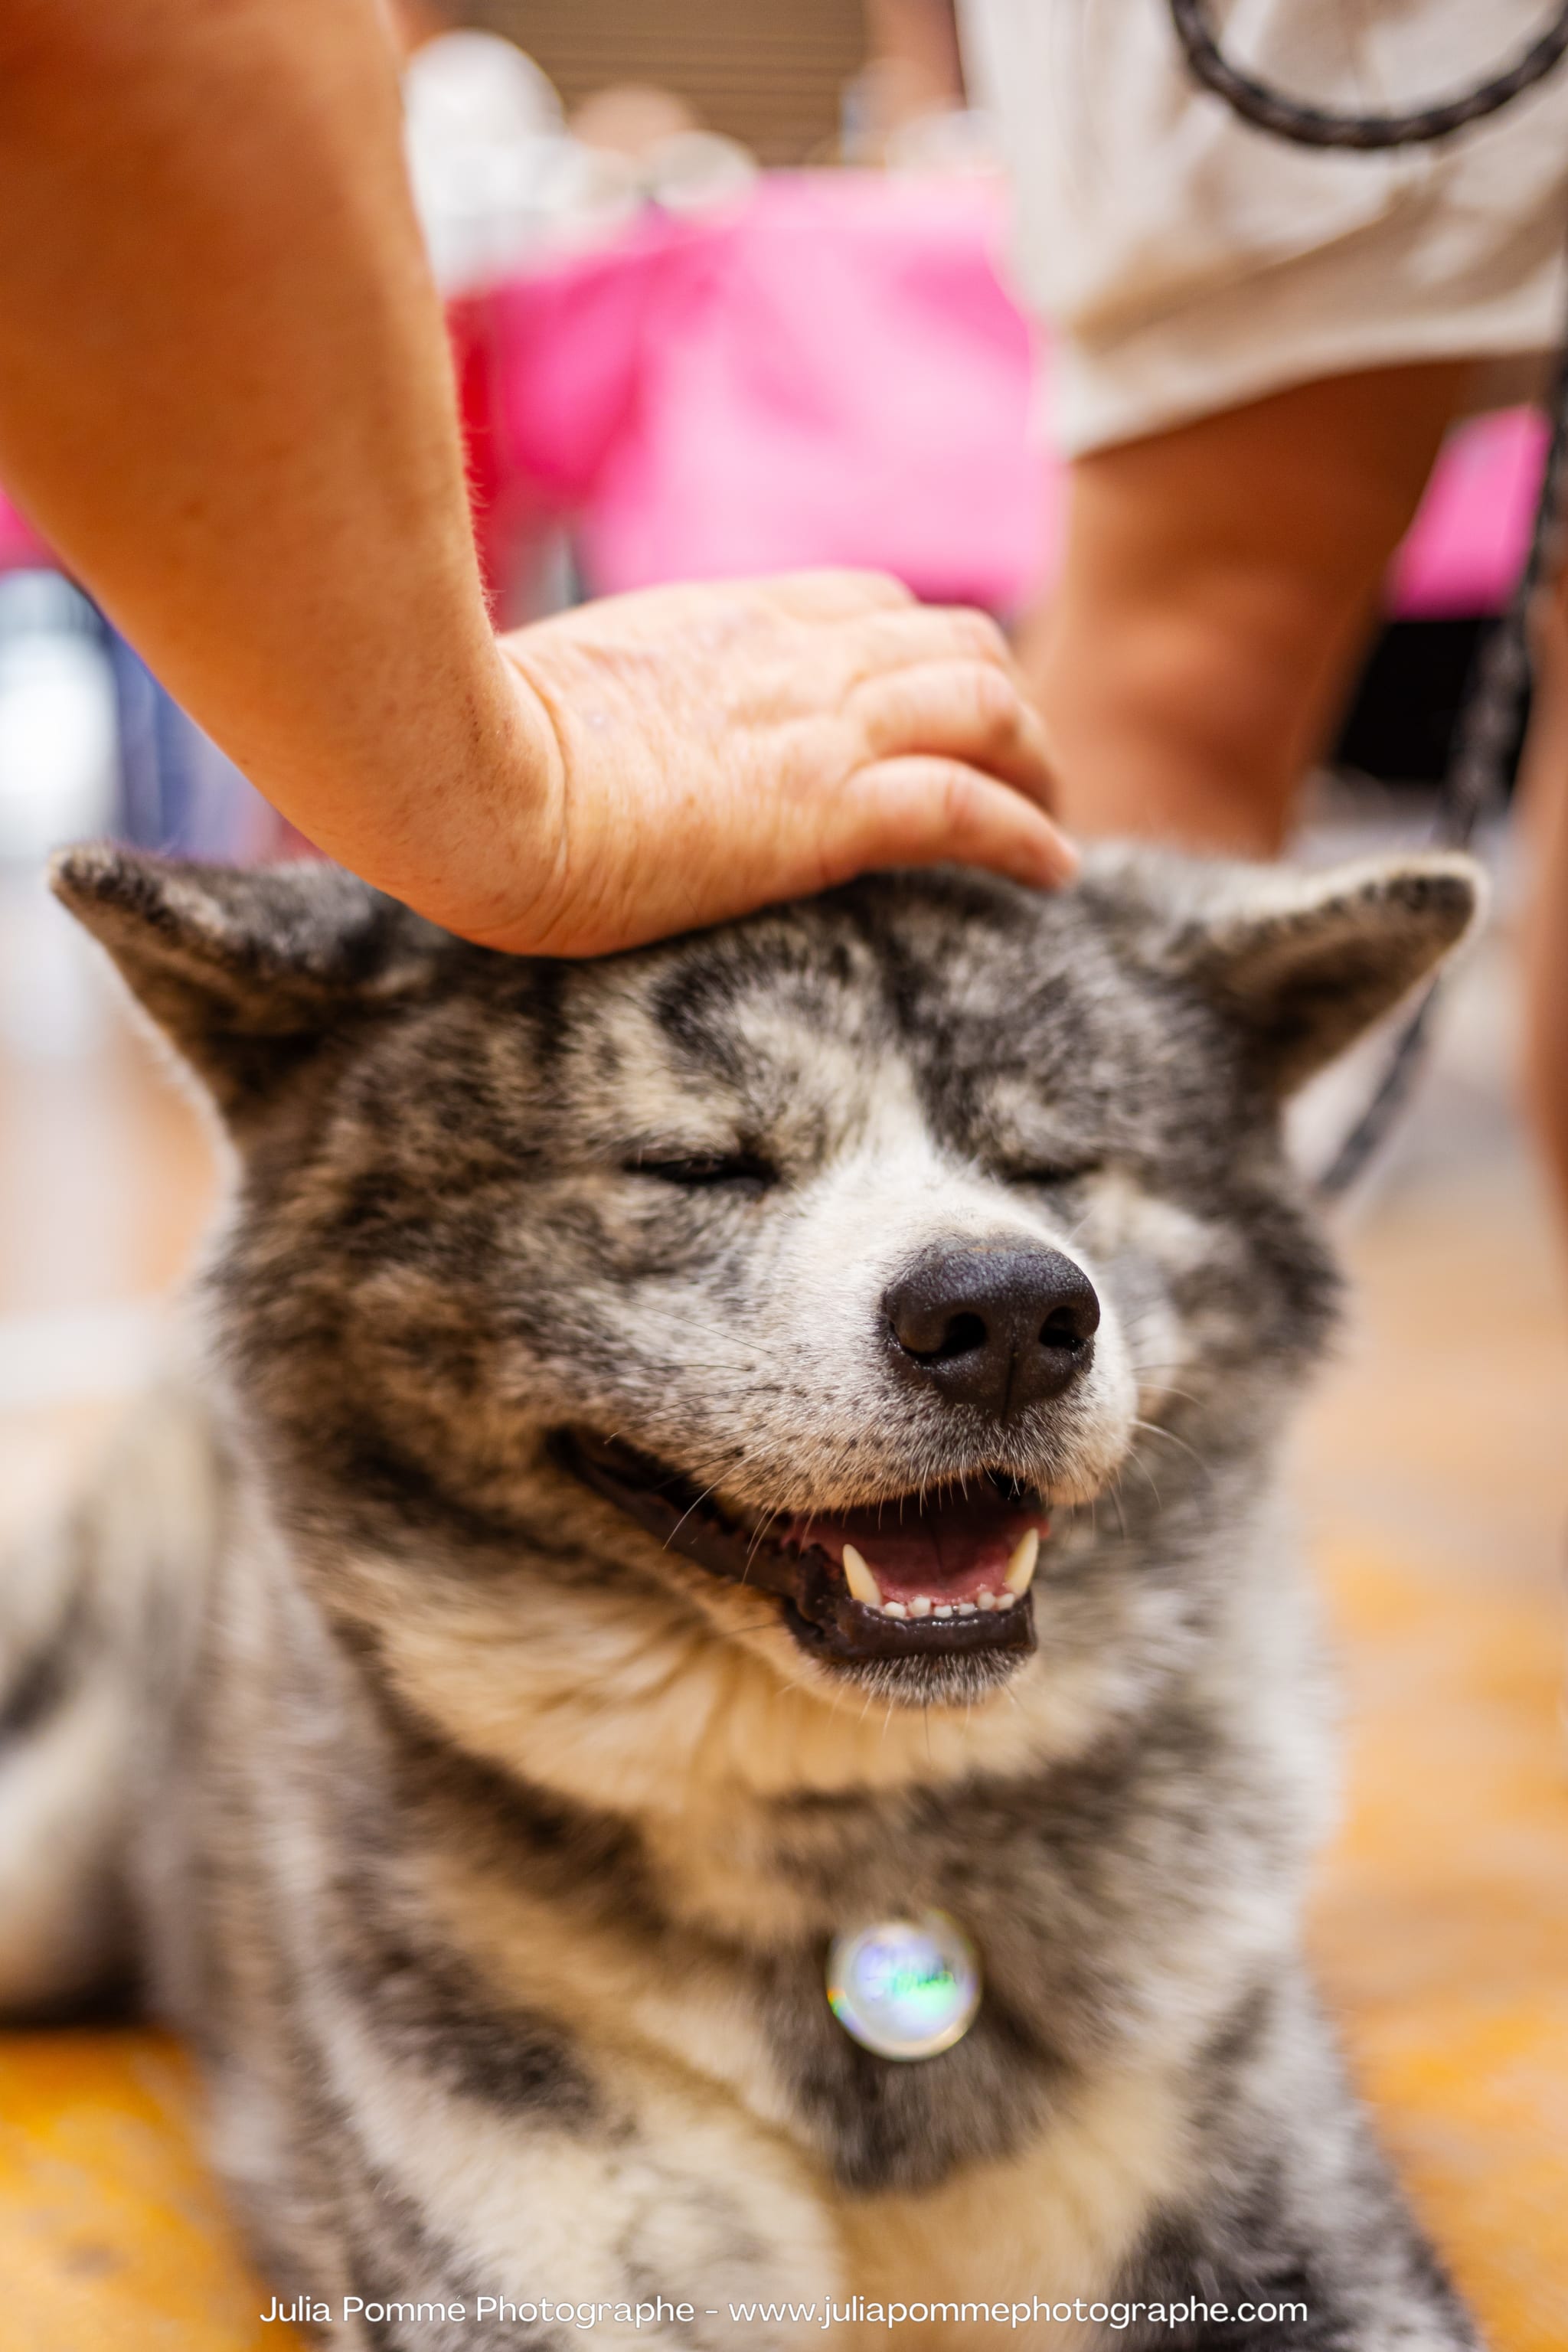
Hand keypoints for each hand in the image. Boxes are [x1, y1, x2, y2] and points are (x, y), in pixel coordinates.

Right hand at [459, 572, 1072, 956]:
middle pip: (955, 645)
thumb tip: (568, 719)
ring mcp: (817, 728)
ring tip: (1052, 819)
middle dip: (1003, 700)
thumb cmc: (462, 742)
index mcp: (727, 618)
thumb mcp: (552, 681)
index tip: (938, 703)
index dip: (924, 653)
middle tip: (1022, 764)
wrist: (458, 774)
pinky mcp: (826, 812)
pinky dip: (1028, 837)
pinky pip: (969, 810)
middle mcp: (793, 657)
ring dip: (1037, 763)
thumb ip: (606, 688)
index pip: (871, 606)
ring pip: (988, 712)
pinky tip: (1055, 872)